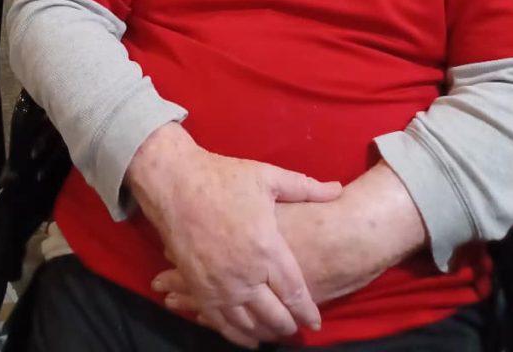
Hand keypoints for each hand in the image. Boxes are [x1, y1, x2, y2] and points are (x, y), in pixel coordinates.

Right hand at [126, 126, 340, 347]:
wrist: (175, 181)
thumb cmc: (223, 177)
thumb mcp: (267, 177)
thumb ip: (305, 188)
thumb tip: (338, 190)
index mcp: (267, 248)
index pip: (295, 293)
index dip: (307, 313)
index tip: (315, 322)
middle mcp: (246, 274)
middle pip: (274, 315)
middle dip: (288, 326)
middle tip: (296, 328)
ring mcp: (220, 284)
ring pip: (249, 324)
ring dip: (265, 332)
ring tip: (274, 333)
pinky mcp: (198, 287)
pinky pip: (220, 322)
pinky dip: (236, 335)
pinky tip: (246, 337)